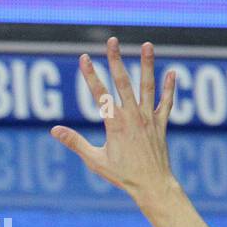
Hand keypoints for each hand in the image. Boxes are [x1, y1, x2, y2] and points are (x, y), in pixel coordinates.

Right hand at [52, 38, 180, 208]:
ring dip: (147, 65)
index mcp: (115, 124)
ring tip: (147, 45)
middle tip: (112, 40)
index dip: (90, 75)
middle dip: (116, 59)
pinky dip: (169, 88)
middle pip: (123, 82)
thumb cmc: (123, 175)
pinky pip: (167, 103)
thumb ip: (75, 142)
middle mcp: (133, 116)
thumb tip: (54, 130)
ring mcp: (149, 118)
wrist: (152, 185)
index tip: (83, 57)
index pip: (99, 94)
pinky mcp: (161, 124)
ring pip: (148, 86)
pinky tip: (172, 72)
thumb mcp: (95, 161)